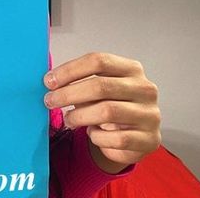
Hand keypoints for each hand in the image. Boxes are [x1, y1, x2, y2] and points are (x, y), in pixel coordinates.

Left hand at [43, 52, 160, 172]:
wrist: (135, 136)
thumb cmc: (112, 106)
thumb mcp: (99, 89)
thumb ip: (80, 82)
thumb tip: (51, 83)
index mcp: (132, 69)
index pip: (99, 61)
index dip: (70, 70)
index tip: (49, 81)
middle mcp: (145, 89)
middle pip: (101, 86)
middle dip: (69, 93)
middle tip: (50, 101)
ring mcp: (149, 114)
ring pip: (107, 111)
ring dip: (80, 116)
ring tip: (68, 119)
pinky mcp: (149, 139)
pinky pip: (116, 138)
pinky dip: (97, 137)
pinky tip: (93, 134)